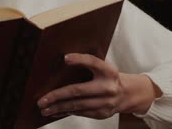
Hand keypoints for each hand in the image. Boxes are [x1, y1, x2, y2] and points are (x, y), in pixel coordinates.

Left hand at [37, 53, 161, 118]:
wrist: (129, 93)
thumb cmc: (109, 77)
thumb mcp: (103, 66)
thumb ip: (88, 64)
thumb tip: (63, 61)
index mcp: (108, 71)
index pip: (93, 62)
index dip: (79, 59)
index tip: (65, 58)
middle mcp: (108, 87)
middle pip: (78, 90)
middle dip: (57, 96)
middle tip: (42, 100)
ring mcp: (105, 102)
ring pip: (77, 105)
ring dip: (58, 108)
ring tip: (44, 109)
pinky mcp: (102, 113)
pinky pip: (81, 113)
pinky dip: (67, 112)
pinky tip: (56, 111)